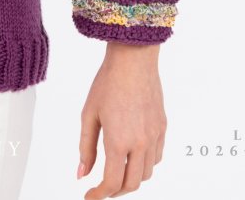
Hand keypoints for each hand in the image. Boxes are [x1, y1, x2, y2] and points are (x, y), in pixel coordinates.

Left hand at [77, 42, 166, 197]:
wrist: (133, 60)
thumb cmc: (108, 82)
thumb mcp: (89, 114)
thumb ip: (86, 147)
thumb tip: (81, 173)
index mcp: (118, 141)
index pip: (112, 183)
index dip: (99, 195)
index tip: (90, 196)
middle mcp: (140, 143)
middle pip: (132, 184)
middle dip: (116, 191)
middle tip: (102, 188)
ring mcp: (154, 136)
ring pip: (147, 173)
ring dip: (132, 179)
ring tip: (118, 172)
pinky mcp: (163, 128)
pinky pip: (157, 157)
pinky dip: (146, 165)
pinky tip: (134, 156)